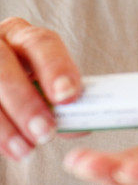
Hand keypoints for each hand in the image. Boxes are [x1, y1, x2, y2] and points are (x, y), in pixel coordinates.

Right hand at [0, 17, 84, 160]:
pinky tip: (10, 150)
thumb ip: (60, 100)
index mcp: (21, 35)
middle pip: (5, 67)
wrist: (0, 93)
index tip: (68, 95)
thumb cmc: (24, 84)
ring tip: (28, 150)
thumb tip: (82, 124)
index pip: (41, 43)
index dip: (56, 68)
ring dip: (7, 126)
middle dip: (26, 102)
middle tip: (46, 132)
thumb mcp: (42, 83)